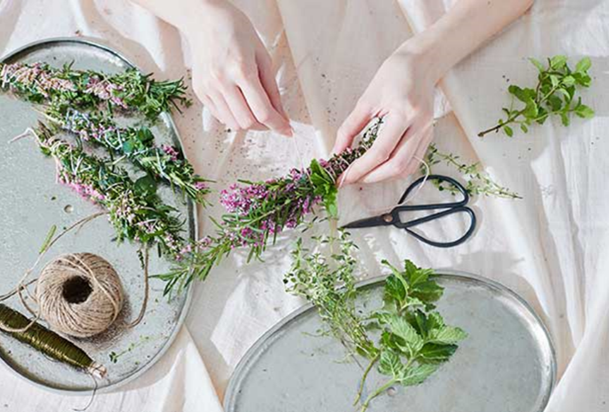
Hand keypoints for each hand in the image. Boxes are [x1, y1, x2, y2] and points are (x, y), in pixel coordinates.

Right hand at [186, 1, 290, 134]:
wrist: (204, 20)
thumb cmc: (236, 31)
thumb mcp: (262, 56)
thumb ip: (272, 89)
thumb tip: (281, 114)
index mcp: (241, 69)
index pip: (262, 111)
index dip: (278, 125)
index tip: (287, 130)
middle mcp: (222, 81)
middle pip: (247, 122)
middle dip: (264, 126)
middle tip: (272, 119)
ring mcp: (208, 88)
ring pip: (233, 123)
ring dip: (249, 123)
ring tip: (256, 111)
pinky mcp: (200, 91)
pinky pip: (220, 116)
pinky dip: (234, 117)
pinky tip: (241, 105)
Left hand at [333, 43, 438, 184]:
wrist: (421, 64)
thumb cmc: (393, 75)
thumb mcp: (366, 99)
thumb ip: (350, 128)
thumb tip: (336, 152)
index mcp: (403, 113)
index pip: (380, 152)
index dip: (360, 169)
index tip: (343, 176)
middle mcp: (419, 126)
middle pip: (396, 166)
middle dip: (371, 177)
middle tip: (351, 178)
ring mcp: (427, 133)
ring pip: (407, 169)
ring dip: (383, 177)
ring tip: (363, 175)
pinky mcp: (429, 137)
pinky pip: (413, 162)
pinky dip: (394, 170)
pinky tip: (379, 167)